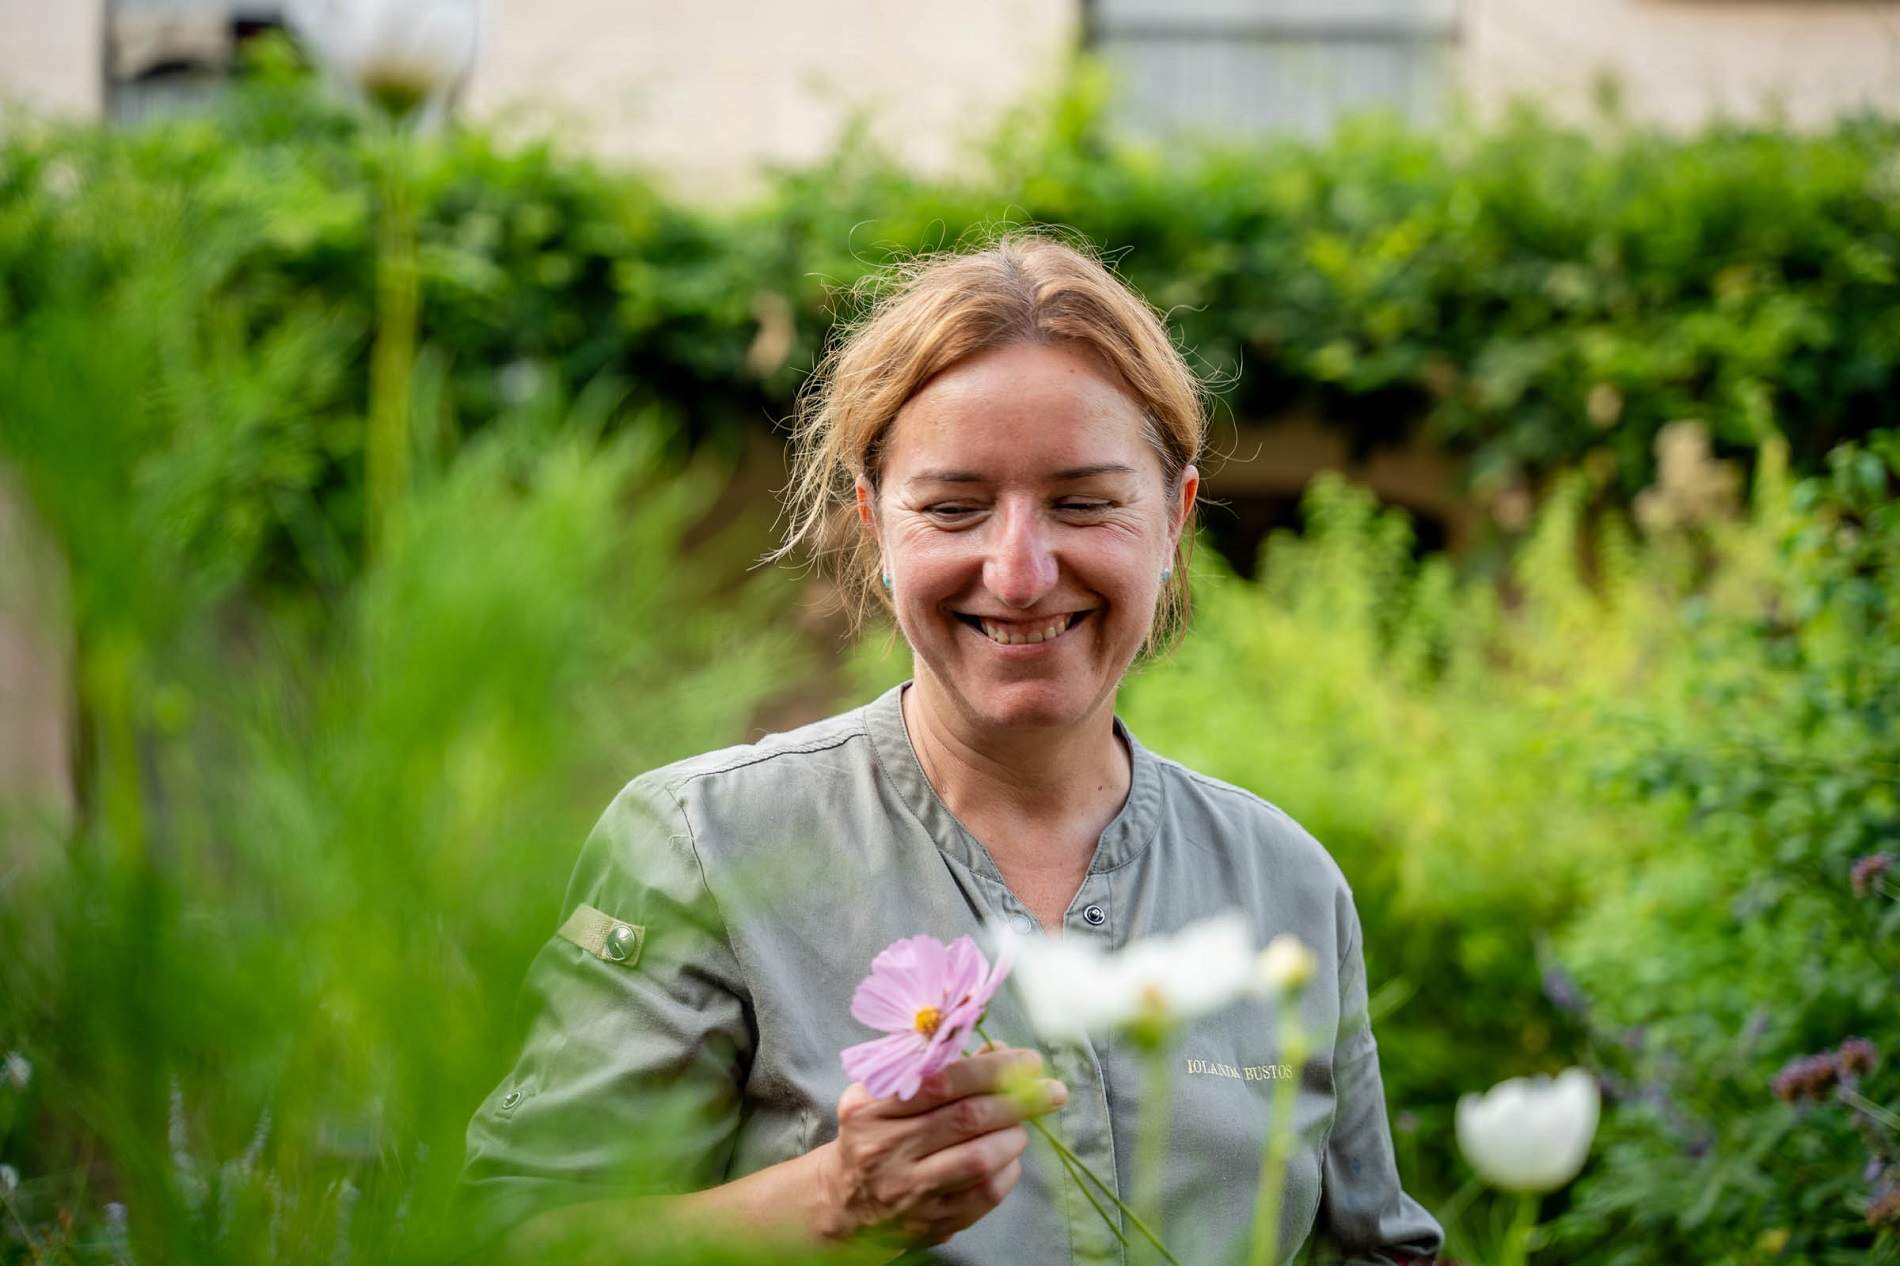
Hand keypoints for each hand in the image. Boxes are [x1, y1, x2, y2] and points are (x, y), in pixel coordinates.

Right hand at [818, 1045, 1068, 1249]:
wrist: (843, 1203)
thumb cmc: (873, 1136)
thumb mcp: (881, 1096)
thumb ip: (931, 1070)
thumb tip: (997, 1050)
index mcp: (872, 1111)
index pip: (939, 1080)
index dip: (990, 1068)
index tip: (1028, 1061)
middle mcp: (887, 1151)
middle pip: (966, 1118)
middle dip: (1018, 1099)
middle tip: (1051, 1091)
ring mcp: (909, 1191)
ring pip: (979, 1158)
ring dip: (1013, 1136)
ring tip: (1021, 1126)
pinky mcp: (931, 1223)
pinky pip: (984, 1194)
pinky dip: (1008, 1171)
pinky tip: (1008, 1157)